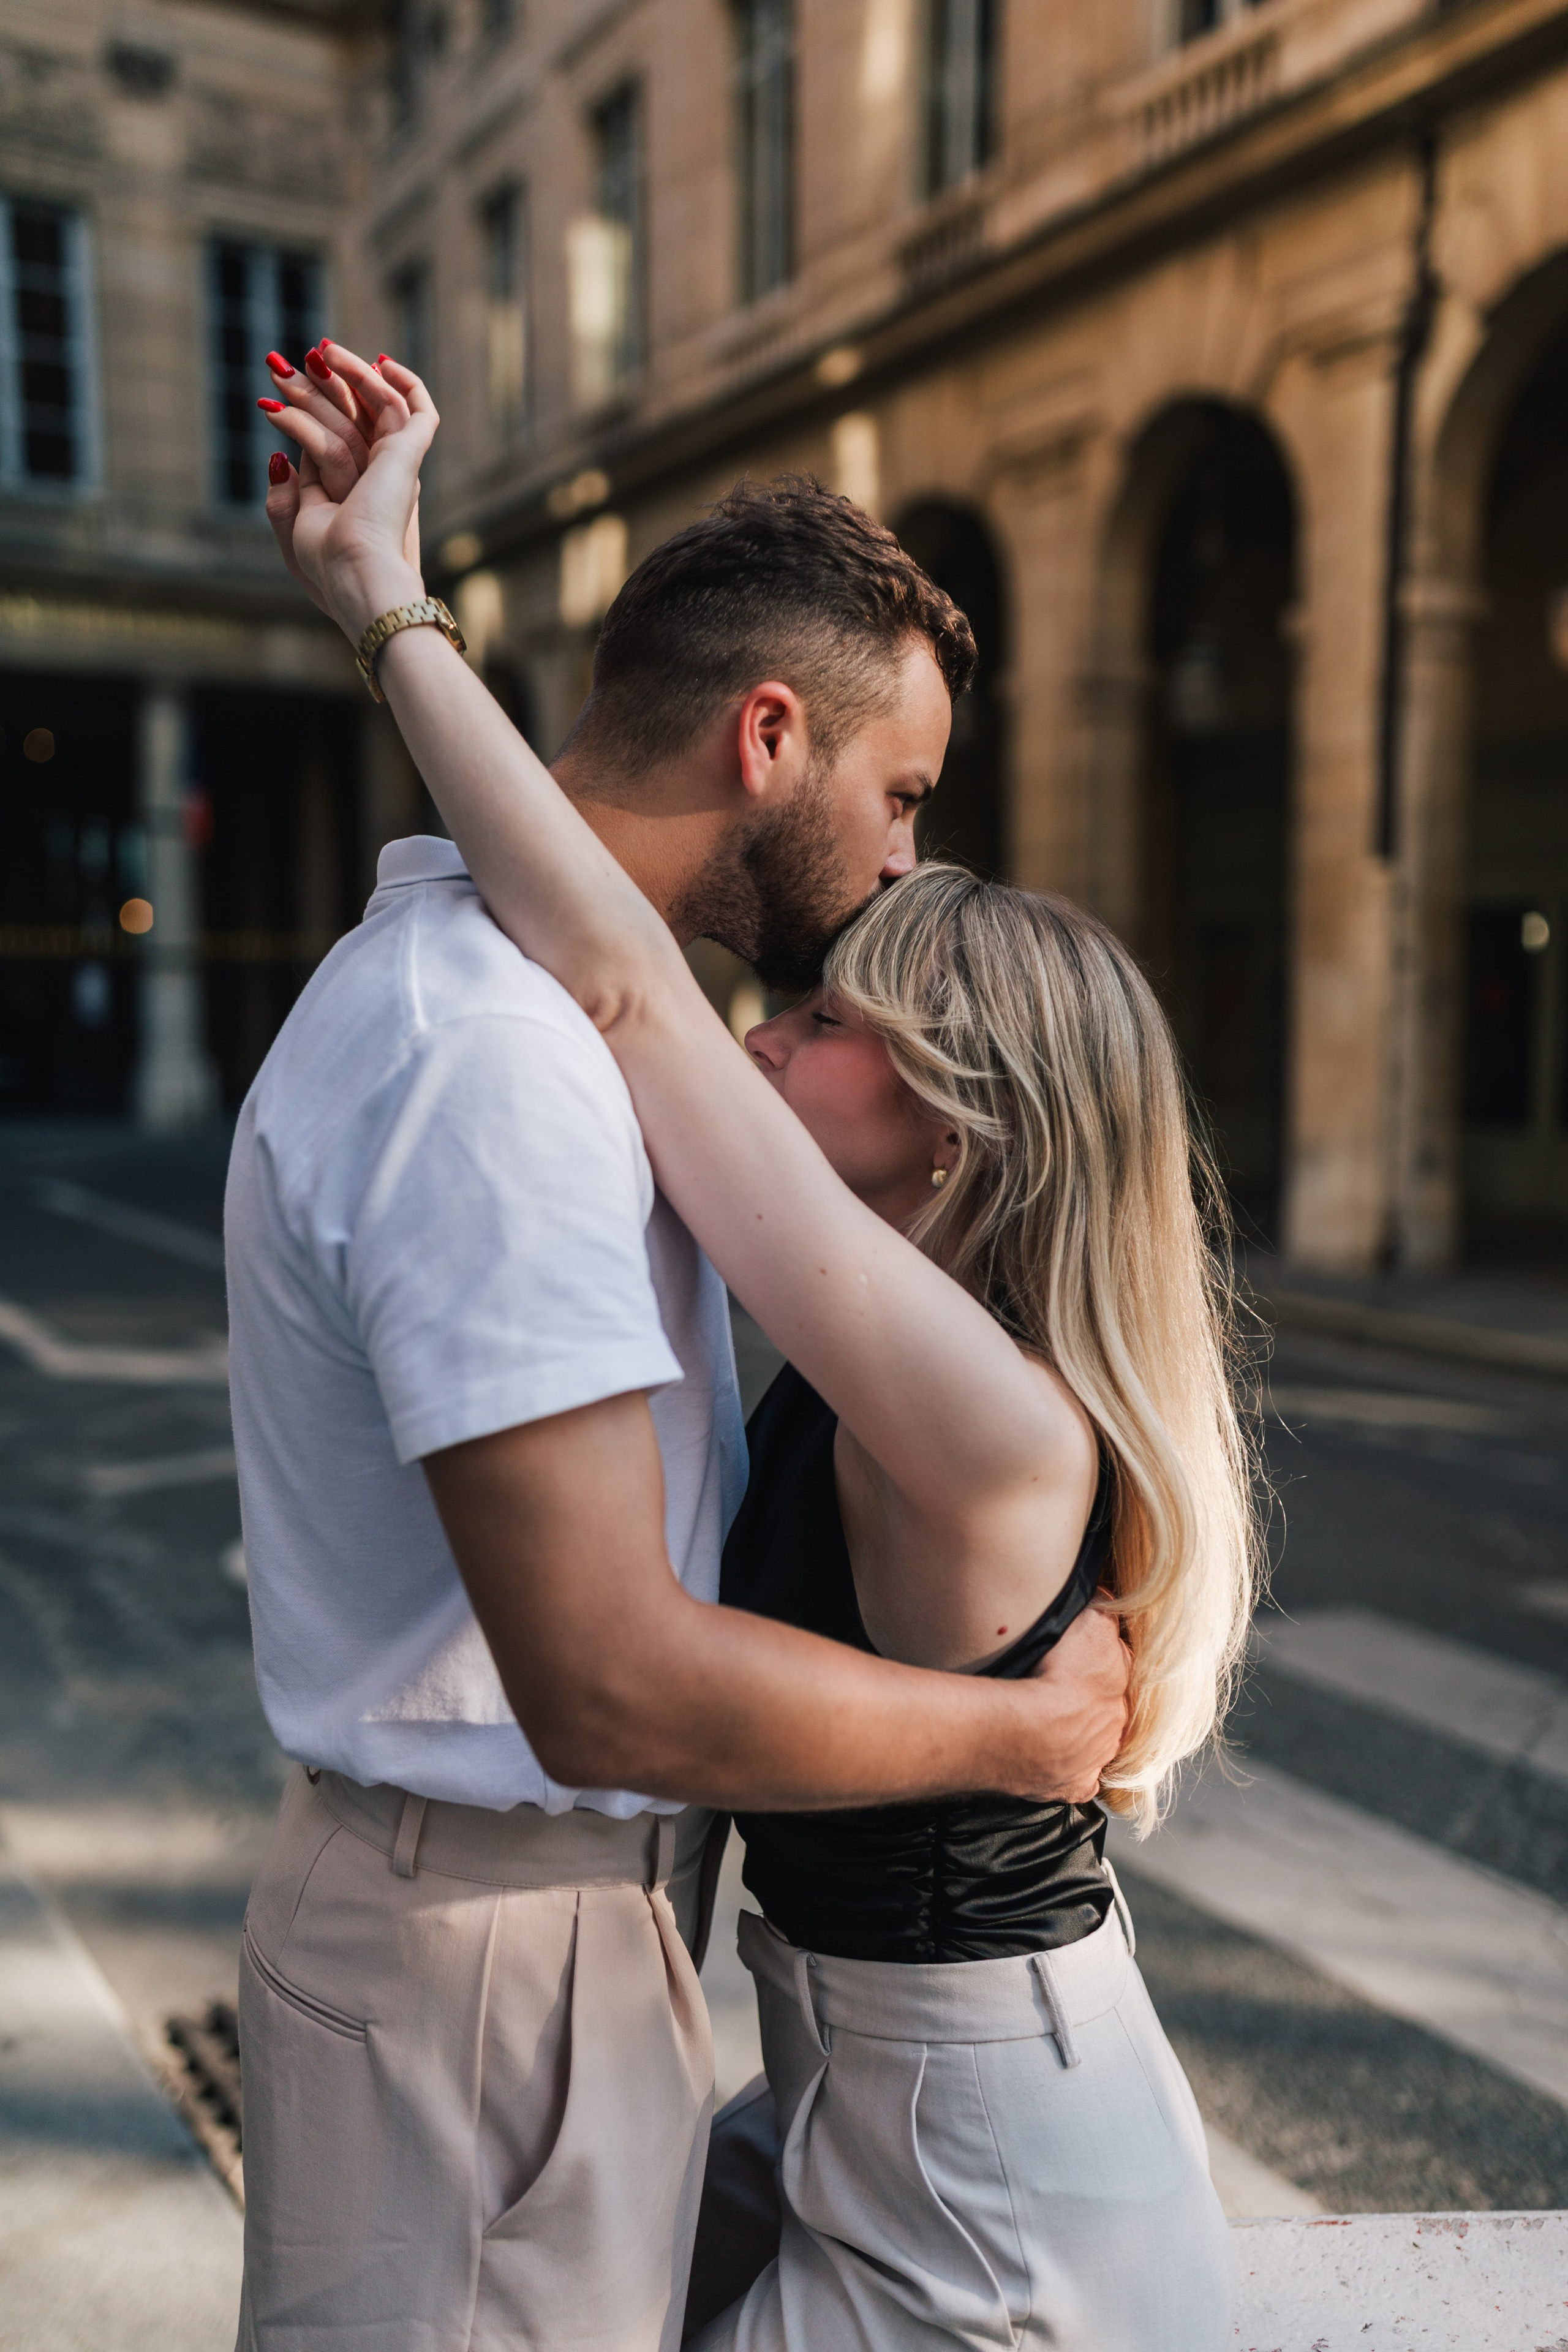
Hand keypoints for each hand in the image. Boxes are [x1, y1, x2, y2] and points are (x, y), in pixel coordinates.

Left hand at [261, 342, 434, 639]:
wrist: (355, 572)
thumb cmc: (327, 567)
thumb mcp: (295, 530)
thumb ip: (284, 499)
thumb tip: (277, 459)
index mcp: (357, 498)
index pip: (332, 442)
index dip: (305, 411)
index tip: (274, 388)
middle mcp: (380, 479)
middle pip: (349, 417)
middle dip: (314, 387)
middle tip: (276, 362)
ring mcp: (396, 465)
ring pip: (371, 406)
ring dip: (338, 378)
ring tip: (303, 357)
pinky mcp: (407, 454)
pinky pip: (409, 406)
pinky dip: (402, 381)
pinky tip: (378, 361)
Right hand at [1021, 1600, 1130, 1802]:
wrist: (1032, 1730)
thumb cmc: (1060, 1674)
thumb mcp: (1091, 1623)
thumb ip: (1105, 1613)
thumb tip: (1111, 1603)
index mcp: (1121, 1685)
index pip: (1118, 1669)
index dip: (1100, 1664)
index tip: (1080, 1662)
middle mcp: (1117, 1724)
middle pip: (1109, 1710)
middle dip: (1092, 1704)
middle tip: (1062, 1694)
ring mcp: (1097, 1758)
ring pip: (1096, 1745)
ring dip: (1080, 1737)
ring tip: (1050, 1726)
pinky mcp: (1075, 1785)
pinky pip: (1080, 1781)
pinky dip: (1071, 1773)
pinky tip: (1054, 1764)